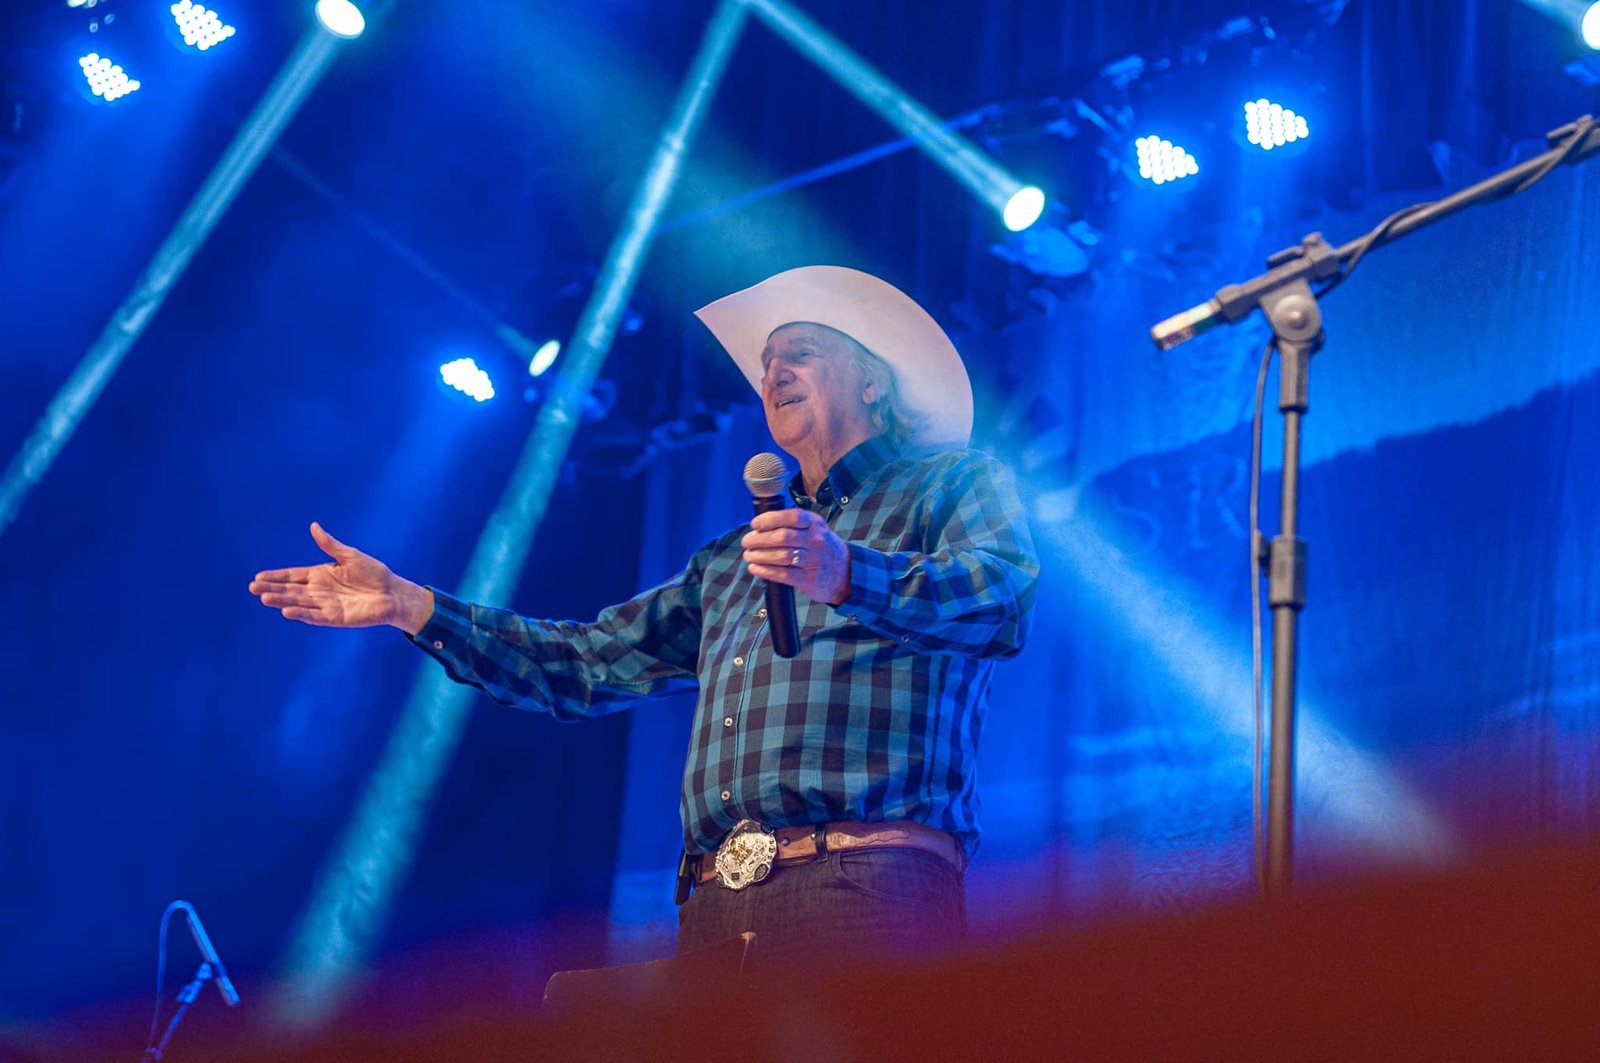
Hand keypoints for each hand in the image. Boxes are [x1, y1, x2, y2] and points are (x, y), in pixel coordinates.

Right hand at [249, 522, 433, 633]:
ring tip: (264, 598)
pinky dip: (301, 614)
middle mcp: (319, 591)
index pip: (293, 576)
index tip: (258, 577)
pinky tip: (286, 611)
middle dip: (272, 589)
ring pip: (298, 603)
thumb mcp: (350, 556)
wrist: (393, 593)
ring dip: (281, 601)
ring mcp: (325, 605)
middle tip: (253, 588)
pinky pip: (314, 616)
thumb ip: (330, 545)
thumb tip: (314, 526)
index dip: (276, 576)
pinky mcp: (335, 617)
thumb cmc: (374, 573)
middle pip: (291, 590)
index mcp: (321, 575)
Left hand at [741, 509, 850, 606]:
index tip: (755, 524)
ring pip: (781, 556)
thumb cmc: (823, 549)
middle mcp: (816, 541)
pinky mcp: (809, 580)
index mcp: (815, 524)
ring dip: (759, 555)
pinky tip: (755, 568)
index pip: (791, 517)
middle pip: (783, 537)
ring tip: (749, 555)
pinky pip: (783, 574)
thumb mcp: (816, 529)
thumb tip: (760, 526)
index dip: (769, 519)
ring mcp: (813, 561)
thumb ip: (793, 525)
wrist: (847, 574)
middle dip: (759, 539)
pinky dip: (765, 571)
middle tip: (747, 542)